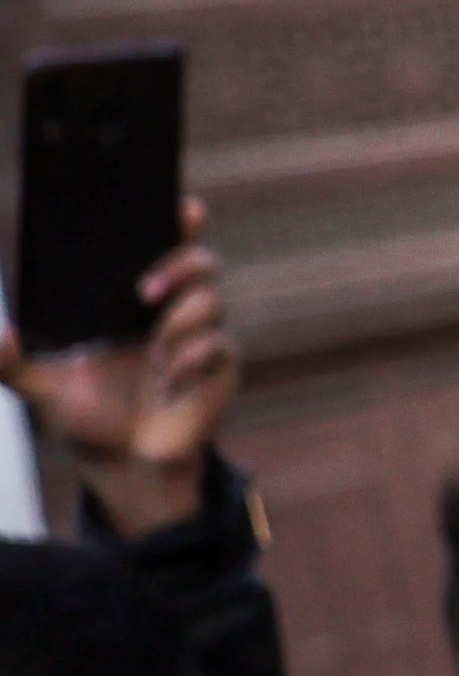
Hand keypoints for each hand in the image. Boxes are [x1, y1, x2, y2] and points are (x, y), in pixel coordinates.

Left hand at [3, 200, 236, 537]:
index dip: (180, 223)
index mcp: (135, 308)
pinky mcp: (220, 367)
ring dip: (178, 327)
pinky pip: (217, 346)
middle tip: (143, 294)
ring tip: (154, 361)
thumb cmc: (88, 421)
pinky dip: (189, 363)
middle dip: (179, 266)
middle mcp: (172, 314)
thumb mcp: (42, 392)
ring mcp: (200, 339)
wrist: (125, 467)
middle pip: (202, 261)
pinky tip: (169, 386)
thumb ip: (15, 366)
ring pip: (209, 303)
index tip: (182, 209)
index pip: (165, 250)